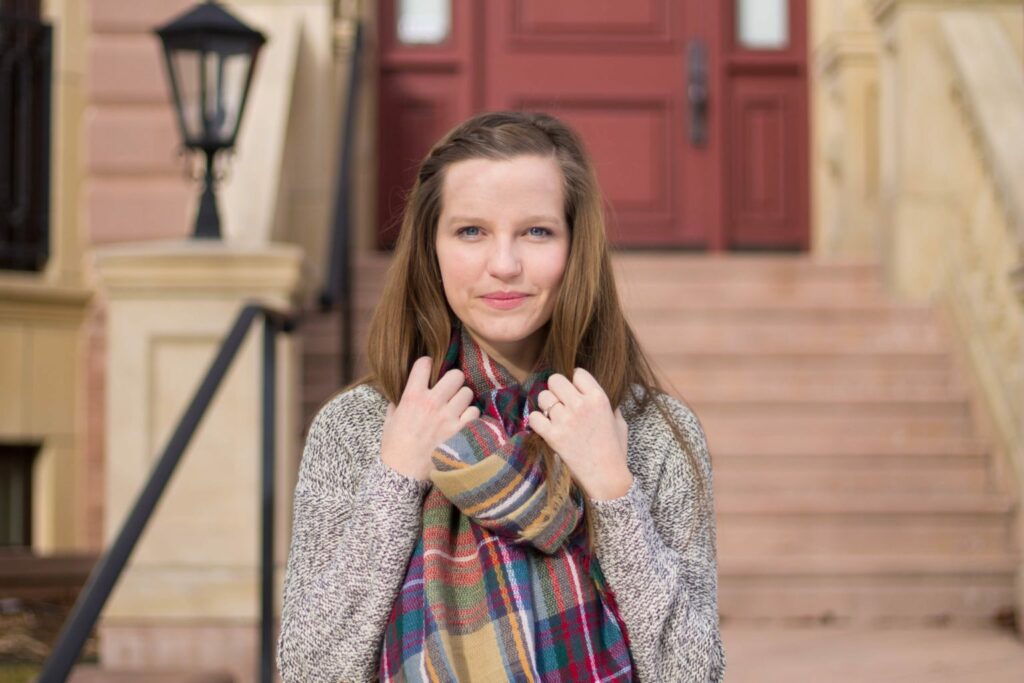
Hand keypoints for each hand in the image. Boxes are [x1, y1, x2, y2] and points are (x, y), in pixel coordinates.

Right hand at [380, 356, 479, 481]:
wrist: (402, 475)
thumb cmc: (394, 448)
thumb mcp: (389, 421)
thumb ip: (398, 404)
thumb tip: (402, 396)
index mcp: (412, 397)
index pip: (424, 364)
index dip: (427, 364)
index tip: (428, 371)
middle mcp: (432, 403)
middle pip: (455, 375)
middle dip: (453, 381)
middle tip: (450, 391)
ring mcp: (448, 417)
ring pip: (467, 392)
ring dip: (463, 400)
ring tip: (457, 409)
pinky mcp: (460, 432)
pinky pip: (475, 412)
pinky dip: (471, 417)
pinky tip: (463, 422)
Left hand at [527, 368, 631, 500]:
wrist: (606, 477)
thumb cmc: (615, 449)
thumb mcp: (619, 421)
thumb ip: (609, 405)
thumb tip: (596, 394)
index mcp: (599, 398)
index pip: (578, 373)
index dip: (575, 382)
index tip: (575, 392)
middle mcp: (581, 405)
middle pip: (555, 380)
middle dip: (556, 390)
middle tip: (561, 402)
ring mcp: (565, 420)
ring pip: (543, 397)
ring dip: (546, 406)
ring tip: (554, 416)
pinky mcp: (553, 436)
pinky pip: (534, 417)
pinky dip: (537, 422)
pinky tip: (545, 427)